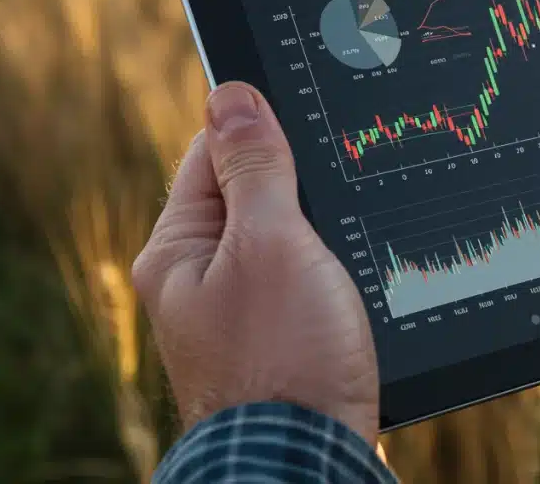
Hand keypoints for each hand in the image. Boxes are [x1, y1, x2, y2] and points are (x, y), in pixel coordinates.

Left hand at [132, 82, 379, 443]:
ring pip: (289, 240)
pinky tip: (360, 276)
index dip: (261, 125)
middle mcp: (202, 282)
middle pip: (253, 195)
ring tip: (353, 239)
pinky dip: (334, 271)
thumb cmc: (284, 359)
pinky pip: (308, 283)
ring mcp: (243, 315)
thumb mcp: (271, 244)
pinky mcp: (283, 342)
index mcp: (179, 251)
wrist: (309, 463)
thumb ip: (253, 167)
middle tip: (344, 181)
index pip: (211, 153)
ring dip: (324, 231)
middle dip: (301, 182)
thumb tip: (230, 93)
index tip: (309, 108)